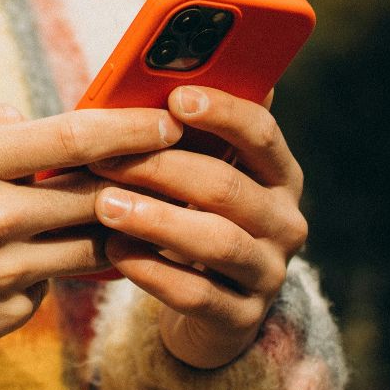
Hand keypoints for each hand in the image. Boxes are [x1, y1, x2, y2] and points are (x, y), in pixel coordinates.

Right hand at [0, 103, 181, 368]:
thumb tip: (42, 119)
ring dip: (110, 229)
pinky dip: (51, 270)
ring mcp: (0, 272)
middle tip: (170, 169)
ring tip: (118, 214)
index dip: (131, 129)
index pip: (74, 137)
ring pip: (90, 247)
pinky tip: (31, 261)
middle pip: (97, 195)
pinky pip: (52, 286)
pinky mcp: (4, 315)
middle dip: (141, 181)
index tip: (168, 122)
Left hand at [88, 87, 307, 369]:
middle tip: (105, 158)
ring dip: (154, 219)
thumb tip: (154, 71)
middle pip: (226, 187)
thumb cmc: (192, 216)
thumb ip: (183, 134)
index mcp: (278, 174)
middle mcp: (284, 221)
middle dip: (161, 168)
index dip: (222, 112)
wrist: (209, 306)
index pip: (261, 133)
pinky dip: (152, 270)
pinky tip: (116, 250)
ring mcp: (268, 272)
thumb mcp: (198, 174)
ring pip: (215, 241)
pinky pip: (196, 294)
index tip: (176, 97)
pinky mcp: (242, 318)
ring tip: (104, 205)